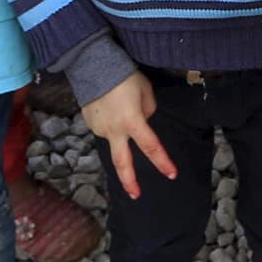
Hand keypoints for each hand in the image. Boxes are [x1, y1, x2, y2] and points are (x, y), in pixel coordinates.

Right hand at [83, 71, 176, 200]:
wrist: (92, 65)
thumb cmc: (124, 76)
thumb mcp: (145, 91)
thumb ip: (147, 111)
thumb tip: (143, 121)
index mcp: (132, 122)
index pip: (151, 147)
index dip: (162, 162)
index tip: (171, 174)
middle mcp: (114, 130)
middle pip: (122, 163)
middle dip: (129, 181)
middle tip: (135, 195)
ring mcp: (99, 129)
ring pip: (115, 138)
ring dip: (120, 131)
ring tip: (118, 104)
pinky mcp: (89, 124)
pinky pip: (105, 128)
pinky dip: (111, 122)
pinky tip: (109, 106)